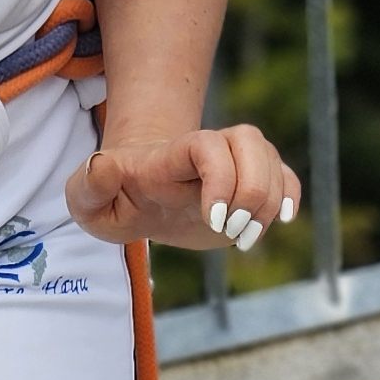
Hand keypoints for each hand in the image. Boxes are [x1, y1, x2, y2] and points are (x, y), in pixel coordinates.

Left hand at [67, 124, 301, 252]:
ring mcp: (231, 165)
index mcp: (169, 157)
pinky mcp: (247, 184)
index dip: (221, 177)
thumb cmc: (113, 196)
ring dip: (269, 200)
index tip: (214, 222)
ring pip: (271, 158)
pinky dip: (291, 195)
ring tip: (244, 237)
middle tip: (230, 232)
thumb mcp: (88, 199)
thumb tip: (103, 166)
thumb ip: (88, 184)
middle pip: (250, 141)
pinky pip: (285, 175)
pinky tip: (280, 220)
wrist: (136, 190)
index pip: (207, 146)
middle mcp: (207, 152)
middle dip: (252, 192)